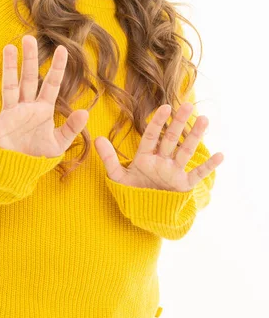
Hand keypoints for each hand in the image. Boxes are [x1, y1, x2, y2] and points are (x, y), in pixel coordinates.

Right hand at [0, 35, 88, 157]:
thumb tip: (86, 112)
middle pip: (28, 78)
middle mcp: (26, 106)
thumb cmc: (37, 156)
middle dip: (30, 59)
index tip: (62, 49)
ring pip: (10, 86)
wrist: (16, 171)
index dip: (57, 67)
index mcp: (43, 109)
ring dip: (9, 68)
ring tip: (9, 47)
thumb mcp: (58, 144)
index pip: (51, 84)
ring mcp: (10, 113)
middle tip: (29, 38)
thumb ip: (71, 128)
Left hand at [94, 102, 224, 190]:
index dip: (158, 122)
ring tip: (205, 119)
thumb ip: (109, 158)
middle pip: (171, 138)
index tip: (165, 107)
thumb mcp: (118, 176)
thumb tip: (96, 138)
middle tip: (187, 104)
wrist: (144, 213)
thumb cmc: (132, 192)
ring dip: (195, 136)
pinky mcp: (183, 185)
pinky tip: (220, 155)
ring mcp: (174, 171)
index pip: (152, 135)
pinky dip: (209, 166)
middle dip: (179, 123)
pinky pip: (198, 174)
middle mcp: (162, 160)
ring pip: (186, 151)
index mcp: (146, 156)